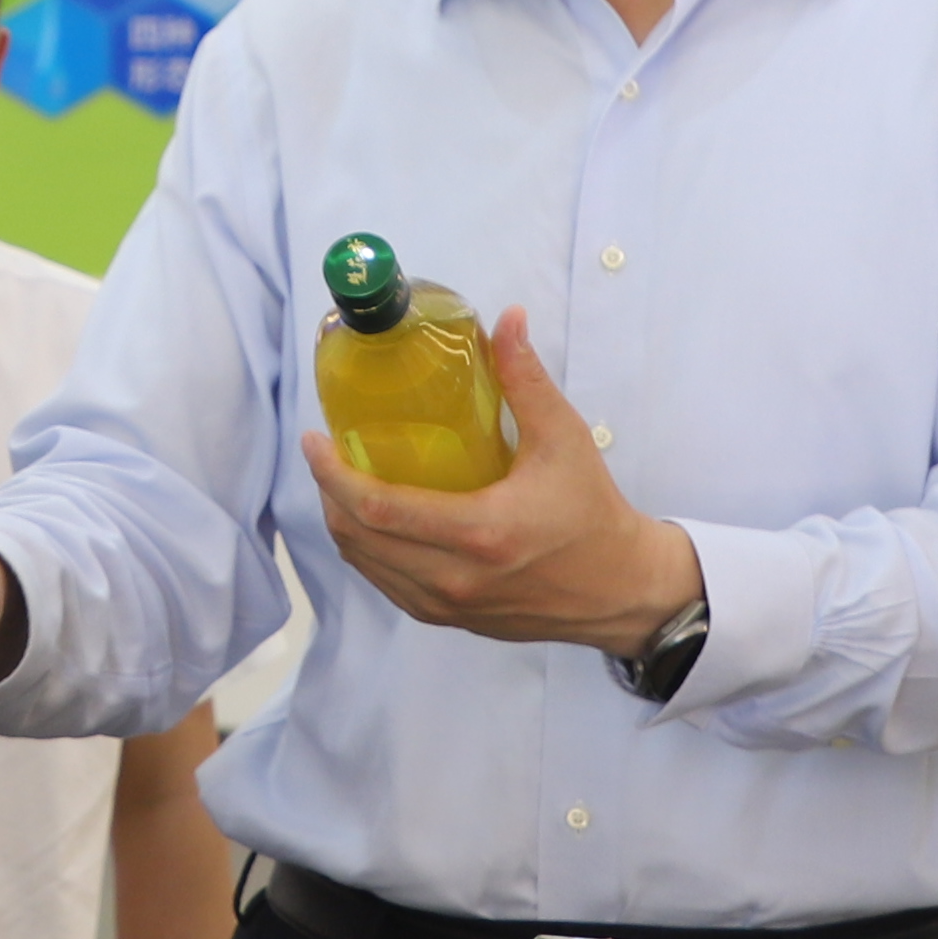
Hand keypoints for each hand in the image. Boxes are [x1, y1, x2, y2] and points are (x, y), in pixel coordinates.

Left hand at [300, 308, 701, 654]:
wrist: (621, 590)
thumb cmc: (592, 512)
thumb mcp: (564, 439)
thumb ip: (526, 379)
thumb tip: (505, 319)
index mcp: (479, 532)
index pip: (378, 508)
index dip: (333, 474)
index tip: (316, 439)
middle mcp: (455, 578)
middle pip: (358, 539)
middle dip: (328, 493)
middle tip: (325, 452)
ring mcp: (449, 606)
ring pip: (367, 566)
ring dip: (343, 523)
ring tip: (341, 480)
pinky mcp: (451, 619)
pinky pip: (388, 585)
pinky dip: (368, 552)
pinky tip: (371, 520)